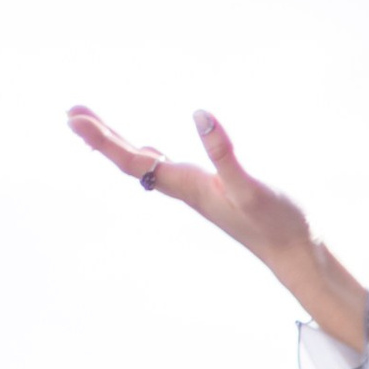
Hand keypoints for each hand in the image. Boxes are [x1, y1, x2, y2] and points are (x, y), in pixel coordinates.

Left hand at [65, 105, 368, 350]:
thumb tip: (198, 114)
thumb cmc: (277, 223)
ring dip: (121, 145)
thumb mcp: (251, 186)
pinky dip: (149, 153)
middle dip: (102, 137)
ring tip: (98, 127)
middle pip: (133, 160)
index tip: (74, 118)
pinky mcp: (213, 191)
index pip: (134, 160)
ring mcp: (198, 191)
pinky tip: (151, 149)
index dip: (102, 140)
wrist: (297, 255)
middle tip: (71, 113)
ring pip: (148, 164)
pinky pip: (169, 167)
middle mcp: (185, 188)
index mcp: (187, 185)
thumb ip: (225, 153)